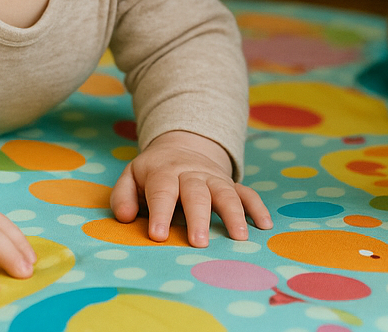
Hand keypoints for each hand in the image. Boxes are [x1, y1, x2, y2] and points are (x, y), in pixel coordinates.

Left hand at [110, 130, 272, 244]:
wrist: (182, 146)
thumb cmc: (153, 172)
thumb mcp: (131, 176)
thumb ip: (123, 195)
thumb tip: (125, 216)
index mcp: (164, 172)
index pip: (162, 191)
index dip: (160, 212)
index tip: (158, 236)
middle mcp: (191, 174)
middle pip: (196, 193)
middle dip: (198, 217)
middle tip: (198, 243)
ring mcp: (213, 178)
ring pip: (226, 192)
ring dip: (233, 213)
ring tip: (238, 238)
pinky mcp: (230, 183)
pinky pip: (246, 192)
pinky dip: (257, 207)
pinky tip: (264, 226)